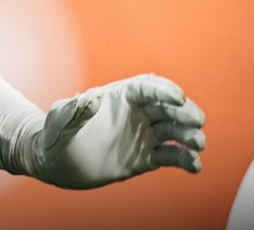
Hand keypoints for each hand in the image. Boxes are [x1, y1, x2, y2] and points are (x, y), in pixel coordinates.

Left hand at [25, 74, 205, 189]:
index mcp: (118, 95)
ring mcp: (142, 135)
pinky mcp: (145, 157)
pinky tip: (195, 166)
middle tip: (198, 121)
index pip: (146, 87)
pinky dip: (185, 159)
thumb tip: (91, 99)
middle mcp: (135, 112)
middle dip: (185, 112)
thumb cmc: (55, 134)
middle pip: (167, 107)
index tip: (179, 97)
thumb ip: (74, 110)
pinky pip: (170, 156)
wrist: (56, 162)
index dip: (164, 90)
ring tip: (199, 145)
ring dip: (189, 136)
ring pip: (173, 131)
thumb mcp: (59, 120)